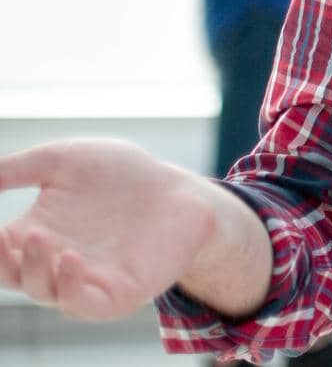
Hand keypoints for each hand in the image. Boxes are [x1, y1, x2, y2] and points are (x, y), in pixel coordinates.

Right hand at [0, 140, 216, 319]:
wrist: (180, 190)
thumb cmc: (121, 174)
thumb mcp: (63, 161)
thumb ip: (16, 168)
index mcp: (33, 236)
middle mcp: (53, 264)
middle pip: (13, 275)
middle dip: (2, 261)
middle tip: (2, 237)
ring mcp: (84, 281)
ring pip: (44, 292)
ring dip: (36, 269)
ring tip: (41, 237)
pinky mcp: (116, 295)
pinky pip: (83, 304)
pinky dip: (70, 289)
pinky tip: (71, 259)